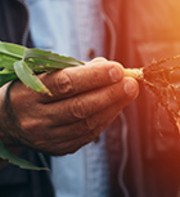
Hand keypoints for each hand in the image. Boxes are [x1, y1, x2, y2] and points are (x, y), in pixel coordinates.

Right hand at [0, 58, 138, 155]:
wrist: (10, 119)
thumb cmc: (37, 87)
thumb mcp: (47, 72)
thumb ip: (79, 69)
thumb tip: (111, 68)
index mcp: (29, 93)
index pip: (65, 84)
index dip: (94, 77)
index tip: (117, 69)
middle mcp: (35, 118)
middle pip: (79, 107)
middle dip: (110, 94)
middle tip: (131, 83)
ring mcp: (46, 137)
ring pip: (86, 124)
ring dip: (113, 106)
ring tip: (129, 92)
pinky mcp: (58, 148)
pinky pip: (87, 135)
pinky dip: (106, 119)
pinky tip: (117, 106)